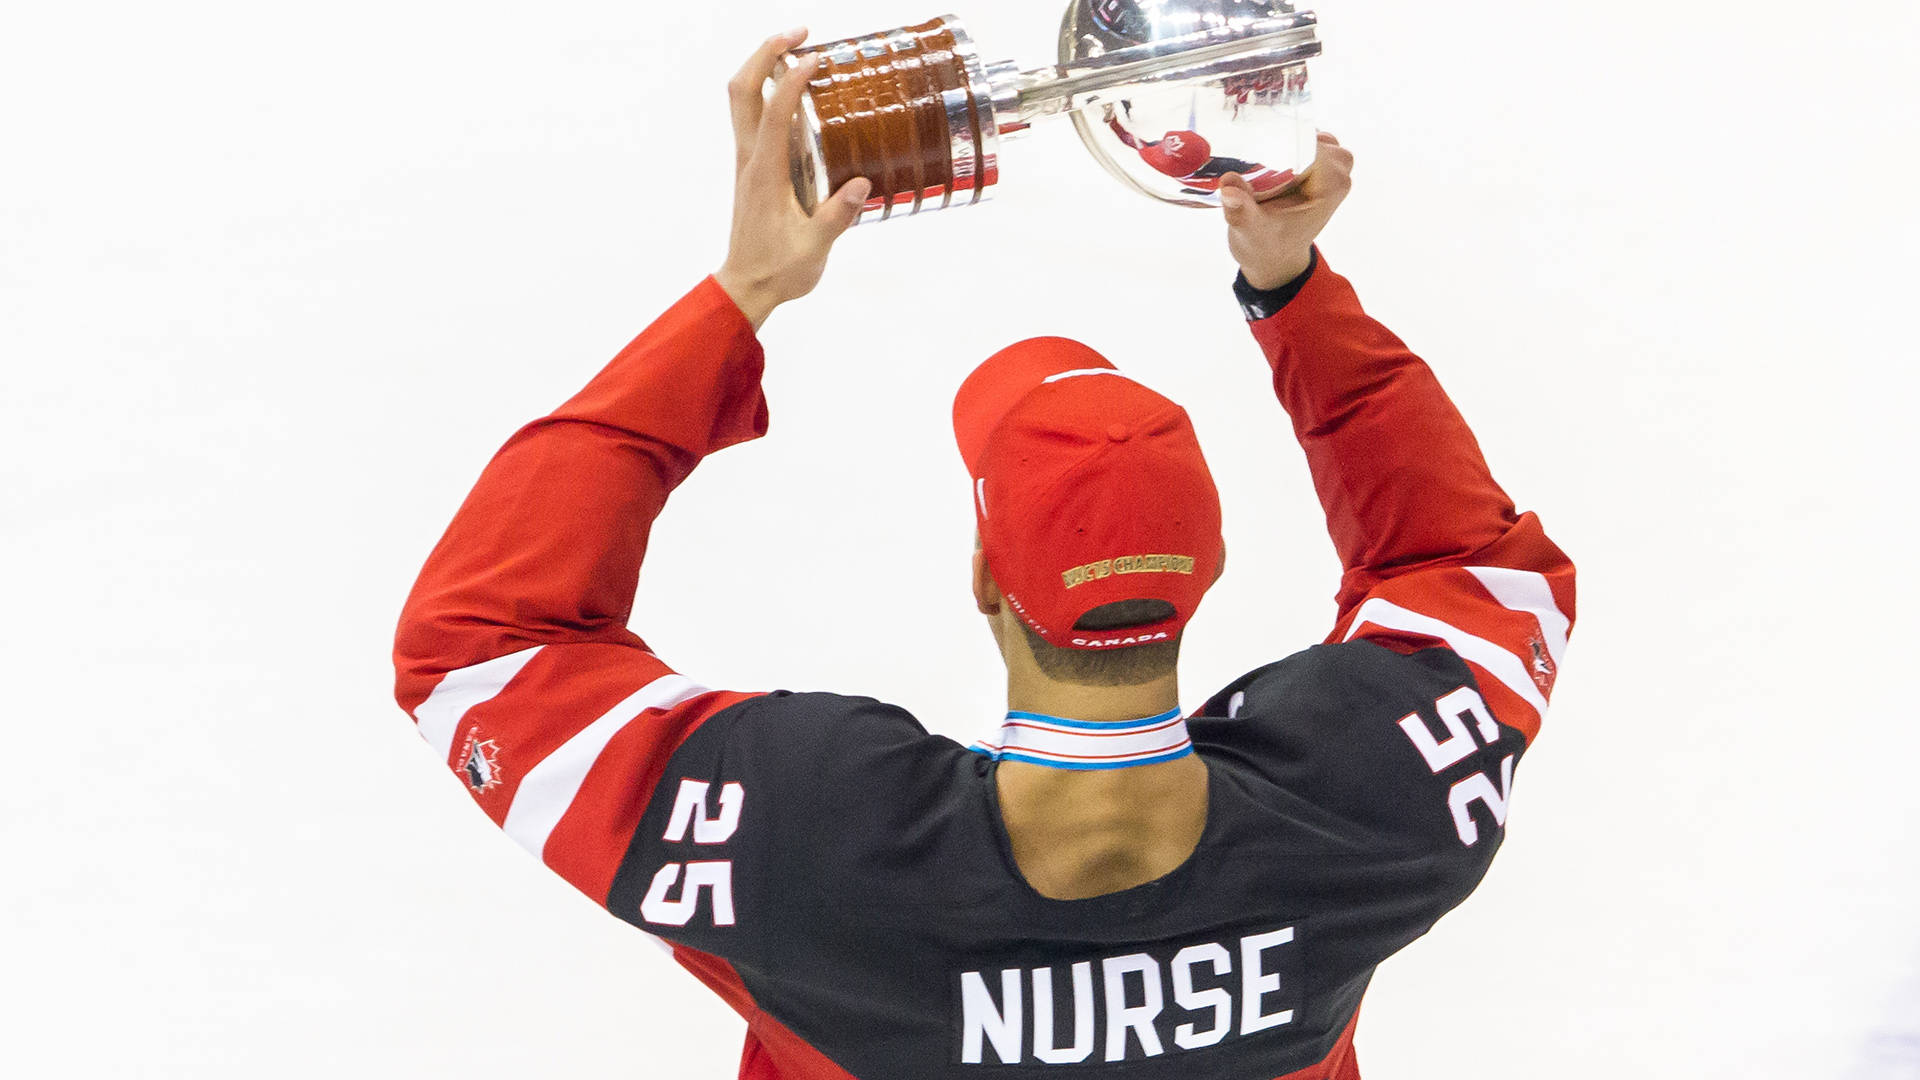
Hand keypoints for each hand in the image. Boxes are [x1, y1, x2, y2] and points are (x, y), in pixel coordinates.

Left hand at [714, 30, 870, 330]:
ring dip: (762, 67)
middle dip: (765, 53)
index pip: (774, 113)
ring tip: (798, 50)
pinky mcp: (752, 169)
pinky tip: (797, 95)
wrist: (746, 287)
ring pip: (741, 99)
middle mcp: (750, 160)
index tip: (816, 59)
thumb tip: (860, 185)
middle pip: (741, 90)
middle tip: (801, 34)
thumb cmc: (778, 270)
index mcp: (765, 174)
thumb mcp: (814, 249)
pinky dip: (768, 92)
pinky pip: (752, 118)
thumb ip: (837, 216)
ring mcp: (748, 162)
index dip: (792, 80)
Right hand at [1219, 132, 1353, 290]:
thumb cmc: (1265, 248)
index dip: (1278, 138)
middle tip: (1247, 157)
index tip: (1250, 144)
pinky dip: (1283, 146)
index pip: (1307, 141)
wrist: (1274, 260)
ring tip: (1255, 164)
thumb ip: (1241, 210)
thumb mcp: (1250, 232)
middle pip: (1306, 135)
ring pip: (1304, 136)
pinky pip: (1304, 142)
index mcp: (1332, 184)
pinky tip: (1264, 162)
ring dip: (1279, 144)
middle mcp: (1339, 172)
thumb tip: (1228, 185)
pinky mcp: (1323, 166)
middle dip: (1277, 139)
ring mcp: (1334, 168)